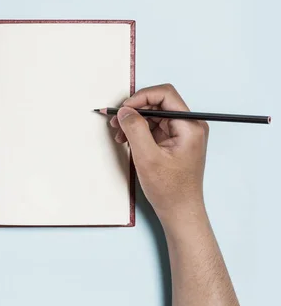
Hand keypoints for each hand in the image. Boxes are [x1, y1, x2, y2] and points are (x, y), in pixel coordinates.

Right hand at [110, 84, 208, 226]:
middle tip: (116, 120)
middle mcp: (188, 126)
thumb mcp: (147, 157)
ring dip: (134, 121)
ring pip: (153, 115)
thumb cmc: (170, 190)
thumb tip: (125, 110)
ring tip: (119, 133)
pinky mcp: (173, 141)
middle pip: (158, 103)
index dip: (141, 97)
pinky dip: (138, 131)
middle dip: (135, 110)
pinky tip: (127, 140)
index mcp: (189, 126)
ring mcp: (181, 133)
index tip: (124, 109)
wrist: (180, 211)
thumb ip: (135, 129)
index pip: (165, 95)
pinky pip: (153, 127)